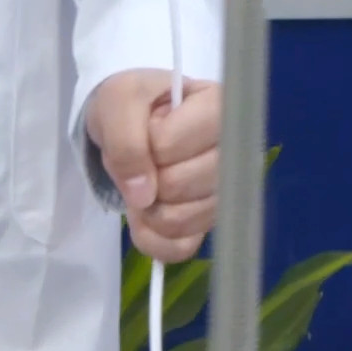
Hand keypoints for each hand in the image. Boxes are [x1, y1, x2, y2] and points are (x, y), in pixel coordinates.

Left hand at [86, 70, 221, 262]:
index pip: (169, 144)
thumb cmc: (133, 102)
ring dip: (146, 208)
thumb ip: (126, 141)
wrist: (130, 120)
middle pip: (178, 185)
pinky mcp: (208, 222)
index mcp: (219, 108)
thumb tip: (145, 197)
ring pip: (181, 220)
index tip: (145, 126)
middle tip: (140, 157)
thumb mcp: (118, 102)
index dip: (144, 143)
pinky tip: (145, 217)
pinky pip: (181, 249)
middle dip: (143, 177)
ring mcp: (224, 192)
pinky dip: (153, 239)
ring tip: (142, 182)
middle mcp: (233, 152)